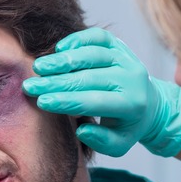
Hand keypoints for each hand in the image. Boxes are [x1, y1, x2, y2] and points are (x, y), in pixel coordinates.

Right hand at [22, 27, 180, 156]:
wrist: (150, 105)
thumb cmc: (126, 127)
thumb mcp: (119, 144)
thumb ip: (101, 141)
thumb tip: (82, 129)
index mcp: (132, 104)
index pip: (93, 101)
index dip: (66, 101)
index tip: (41, 102)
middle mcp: (132, 78)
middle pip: (89, 77)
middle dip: (56, 82)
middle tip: (31, 85)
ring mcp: (127, 58)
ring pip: (93, 54)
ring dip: (63, 60)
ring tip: (39, 67)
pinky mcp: (120, 45)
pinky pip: (99, 37)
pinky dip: (78, 40)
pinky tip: (59, 49)